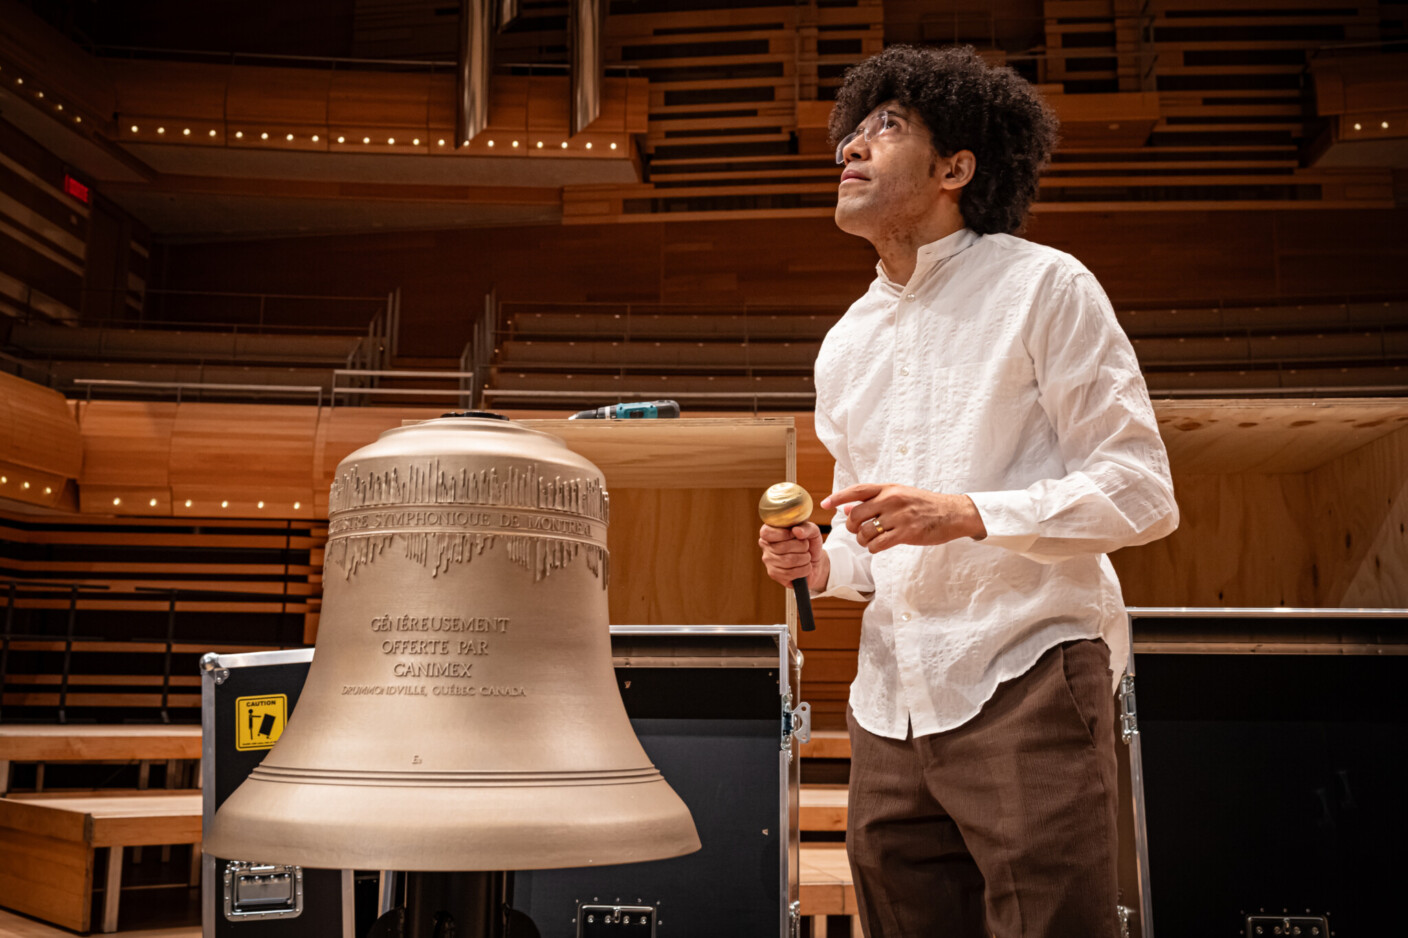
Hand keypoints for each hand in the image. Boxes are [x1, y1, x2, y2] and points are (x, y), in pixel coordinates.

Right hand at [758, 522, 828, 591]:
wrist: (815, 562)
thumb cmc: (810, 544)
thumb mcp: (812, 531)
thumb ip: (806, 527)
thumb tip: (796, 530)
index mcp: (770, 531)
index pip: (767, 533)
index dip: (784, 534)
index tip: (795, 534)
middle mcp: (766, 546)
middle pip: (782, 547)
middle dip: (802, 546)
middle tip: (806, 547)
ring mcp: (768, 561)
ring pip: (788, 561)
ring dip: (804, 558)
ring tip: (807, 557)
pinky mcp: (774, 574)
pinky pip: (790, 573)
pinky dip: (804, 569)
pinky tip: (805, 566)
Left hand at [822, 484, 985, 553]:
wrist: (953, 513)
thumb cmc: (924, 505)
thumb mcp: (899, 496)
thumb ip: (874, 501)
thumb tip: (846, 509)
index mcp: (889, 488)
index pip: (857, 490)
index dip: (838, 497)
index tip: (825, 503)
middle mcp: (892, 500)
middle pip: (856, 515)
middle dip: (851, 527)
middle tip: (857, 531)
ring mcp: (899, 516)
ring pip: (865, 532)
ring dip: (862, 540)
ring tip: (870, 540)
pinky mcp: (907, 533)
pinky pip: (878, 544)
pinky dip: (873, 548)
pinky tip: (878, 546)